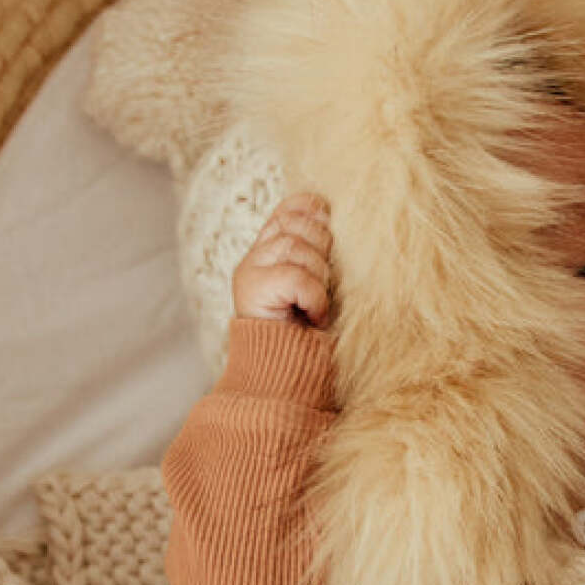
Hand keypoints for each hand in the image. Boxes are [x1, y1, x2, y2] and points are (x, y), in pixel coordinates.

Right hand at [233, 193, 332, 327]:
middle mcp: (255, 257)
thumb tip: (334, 216)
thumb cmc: (310, 333)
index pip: (287, 211)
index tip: (328, 219)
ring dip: (319, 278)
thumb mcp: (318, 286)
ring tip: (317, 305)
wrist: (286, 375)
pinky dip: (314, 298)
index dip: (311, 209)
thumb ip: (318, 254)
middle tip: (325, 283)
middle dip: (322, 248)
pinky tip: (314, 315)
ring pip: (297, 248)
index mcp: (269, 252)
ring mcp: (251, 271)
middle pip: (296, 225)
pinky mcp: (253, 288)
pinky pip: (298, 277)